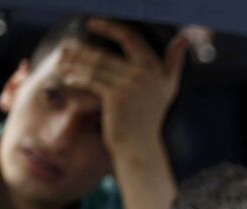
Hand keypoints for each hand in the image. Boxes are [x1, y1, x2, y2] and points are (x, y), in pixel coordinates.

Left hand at [51, 20, 188, 156]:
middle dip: (82, 49)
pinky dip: (77, 78)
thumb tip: (185, 38)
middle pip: (105, 53)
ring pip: (95, 66)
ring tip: (62, 61)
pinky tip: (67, 77)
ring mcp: (131, 84)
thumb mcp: (167, 87)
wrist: (140, 146)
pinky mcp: (116, 96)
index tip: (92, 23)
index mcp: (156, 68)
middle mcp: (146, 73)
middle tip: (65, 47)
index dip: (110, 27)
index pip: (130, 37)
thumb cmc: (149, 117)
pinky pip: (91, 80)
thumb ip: (174, 62)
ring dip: (74, 63)